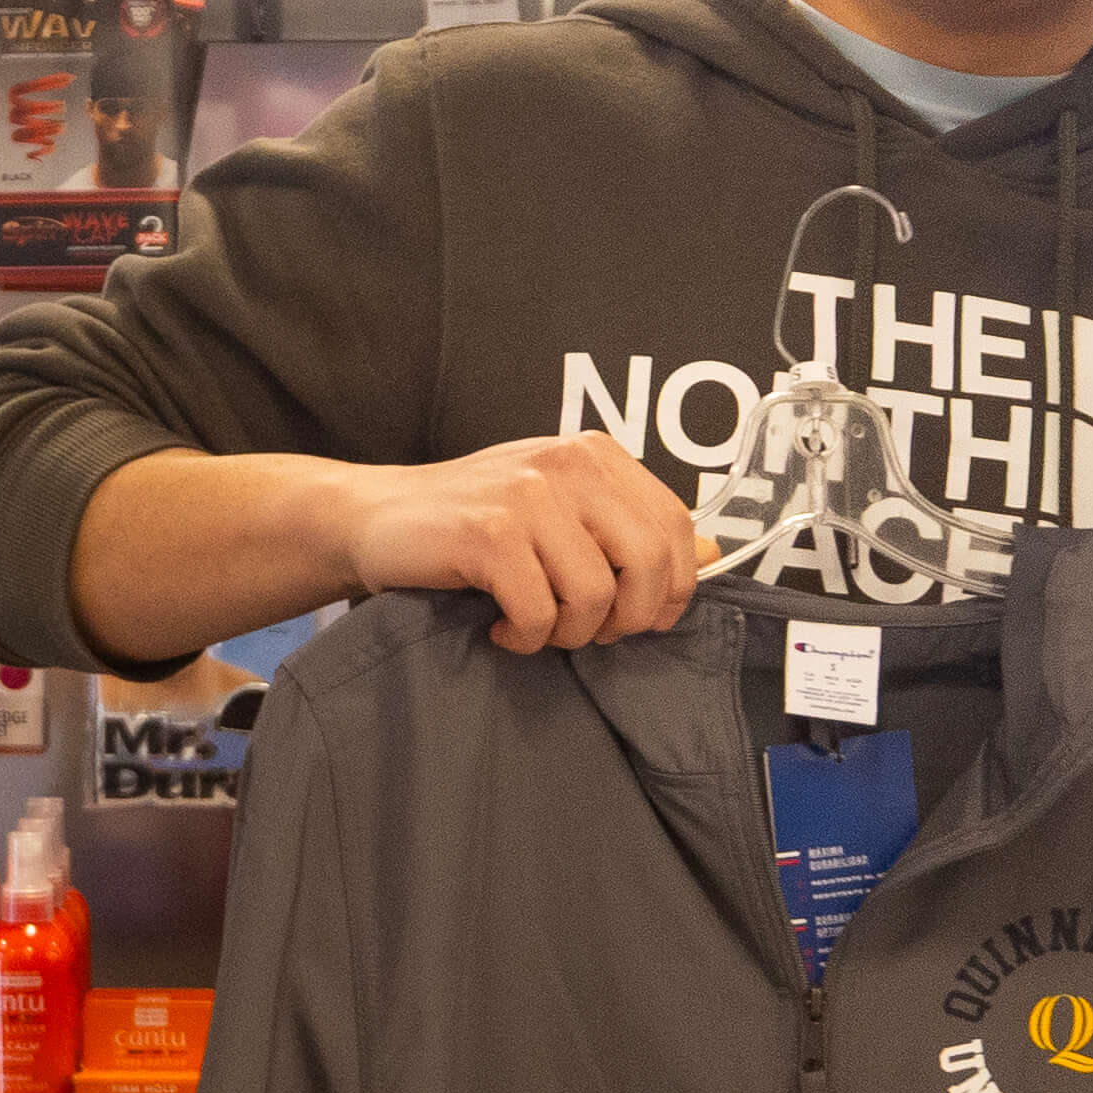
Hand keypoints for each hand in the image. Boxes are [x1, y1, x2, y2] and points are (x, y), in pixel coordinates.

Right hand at [340, 432, 714, 653]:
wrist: (378, 517)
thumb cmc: (475, 523)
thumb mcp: (563, 510)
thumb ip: (631, 527)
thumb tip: (714, 552)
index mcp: (597, 455)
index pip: (676, 529)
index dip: (671, 589)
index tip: (638, 618)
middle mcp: (568, 465)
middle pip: (649, 566)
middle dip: (626, 619)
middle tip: (585, 631)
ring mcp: (528, 497)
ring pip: (594, 597)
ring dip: (567, 632)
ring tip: (535, 624)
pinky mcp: (489, 536)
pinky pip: (540, 614)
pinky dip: (525, 638)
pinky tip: (502, 626)